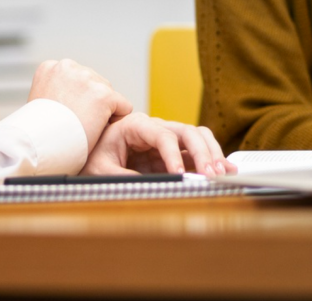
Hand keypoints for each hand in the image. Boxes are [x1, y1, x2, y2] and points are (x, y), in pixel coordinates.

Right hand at [28, 59, 132, 151]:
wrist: (38, 146)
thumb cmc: (38, 132)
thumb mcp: (39, 102)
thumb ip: (56, 92)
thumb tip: (71, 99)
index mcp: (51, 67)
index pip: (77, 79)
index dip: (76, 99)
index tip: (68, 114)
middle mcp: (69, 67)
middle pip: (95, 83)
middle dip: (91, 103)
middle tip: (78, 123)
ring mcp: (87, 79)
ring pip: (109, 95)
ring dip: (102, 111)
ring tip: (85, 126)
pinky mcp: (104, 95)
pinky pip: (123, 107)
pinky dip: (116, 119)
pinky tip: (100, 129)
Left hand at [80, 113, 237, 175]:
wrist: (89, 158)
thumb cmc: (92, 158)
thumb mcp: (100, 170)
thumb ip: (121, 176)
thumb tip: (147, 186)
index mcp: (135, 125)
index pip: (162, 135)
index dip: (174, 154)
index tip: (180, 174)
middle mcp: (154, 128)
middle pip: (187, 132)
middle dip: (202, 152)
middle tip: (211, 174)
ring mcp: (165, 139)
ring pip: (197, 138)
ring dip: (212, 154)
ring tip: (222, 173)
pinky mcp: (172, 152)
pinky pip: (196, 152)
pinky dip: (210, 160)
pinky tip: (222, 172)